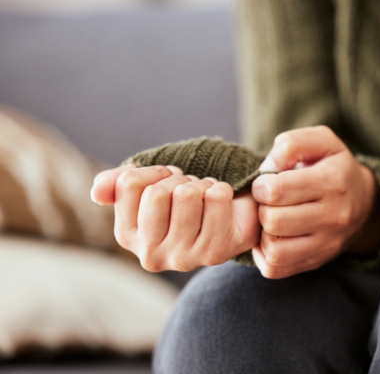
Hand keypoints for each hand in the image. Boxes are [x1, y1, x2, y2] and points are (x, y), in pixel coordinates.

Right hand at [91, 164, 259, 271]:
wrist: (230, 219)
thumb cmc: (184, 202)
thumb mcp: (147, 188)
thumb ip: (116, 183)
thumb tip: (97, 191)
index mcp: (126, 236)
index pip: (129, 184)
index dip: (155, 172)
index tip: (168, 181)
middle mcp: (149, 255)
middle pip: (157, 193)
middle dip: (178, 180)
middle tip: (189, 190)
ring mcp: (181, 259)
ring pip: (187, 194)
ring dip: (201, 185)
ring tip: (204, 197)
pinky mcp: (213, 254)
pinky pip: (216, 198)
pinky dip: (221, 189)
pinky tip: (221, 204)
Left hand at [251, 126, 379, 278]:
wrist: (364, 203)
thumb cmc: (333, 167)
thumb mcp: (321, 142)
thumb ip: (292, 144)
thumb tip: (267, 169)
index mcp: (332, 182)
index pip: (277, 190)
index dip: (261, 185)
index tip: (266, 183)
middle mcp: (333, 217)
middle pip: (273, 221)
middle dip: (261, 209)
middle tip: (268, 202)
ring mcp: (327, 244)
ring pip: (274, 249)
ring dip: (263, 234)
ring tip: (270, 220)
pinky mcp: (317, 262)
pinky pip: (276, 268)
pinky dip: (264, 255)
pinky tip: (270, 238)